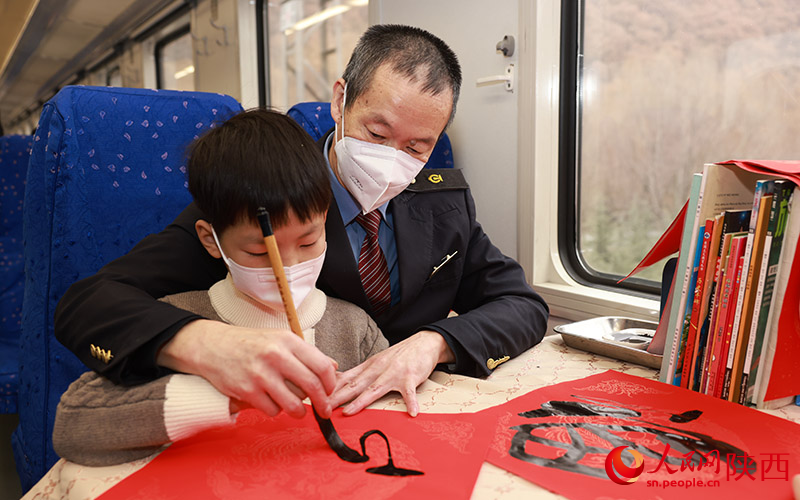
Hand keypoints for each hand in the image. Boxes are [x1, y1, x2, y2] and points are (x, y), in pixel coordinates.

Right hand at [158, 319, 337, 418]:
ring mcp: (261, 374)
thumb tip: (333, 367)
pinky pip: (272, 410)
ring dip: (298, 411)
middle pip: (312, 386)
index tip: (330, 392)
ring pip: (293, 404)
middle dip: (322, 403)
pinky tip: (270, 401)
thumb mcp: (280, 340)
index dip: (330, 383)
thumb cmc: (251, 344)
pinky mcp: (247, 391)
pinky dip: (275, 410)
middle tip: (323, 411)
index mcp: (288, 341)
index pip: (322, 365)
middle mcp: (276, 356)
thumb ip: (306, 353)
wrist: (214, 346)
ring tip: (296, 409)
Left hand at [330, 330, 453, 416]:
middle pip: (354, 385)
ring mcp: (394, 373)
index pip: (345, 379)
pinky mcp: (410, 378)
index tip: (314, 398)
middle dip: (337, 397)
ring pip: (375, 388)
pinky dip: (411, 402)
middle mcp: (378, 369)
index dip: (329, 389)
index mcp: (368, 367)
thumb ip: (360, 373)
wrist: (423, 342)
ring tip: (349, 412)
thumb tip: (337, 381)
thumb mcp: (376, 362)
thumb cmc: (399, 355)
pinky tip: (411, 412)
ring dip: (361, 401)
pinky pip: (410, 392)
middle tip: (322, 408)